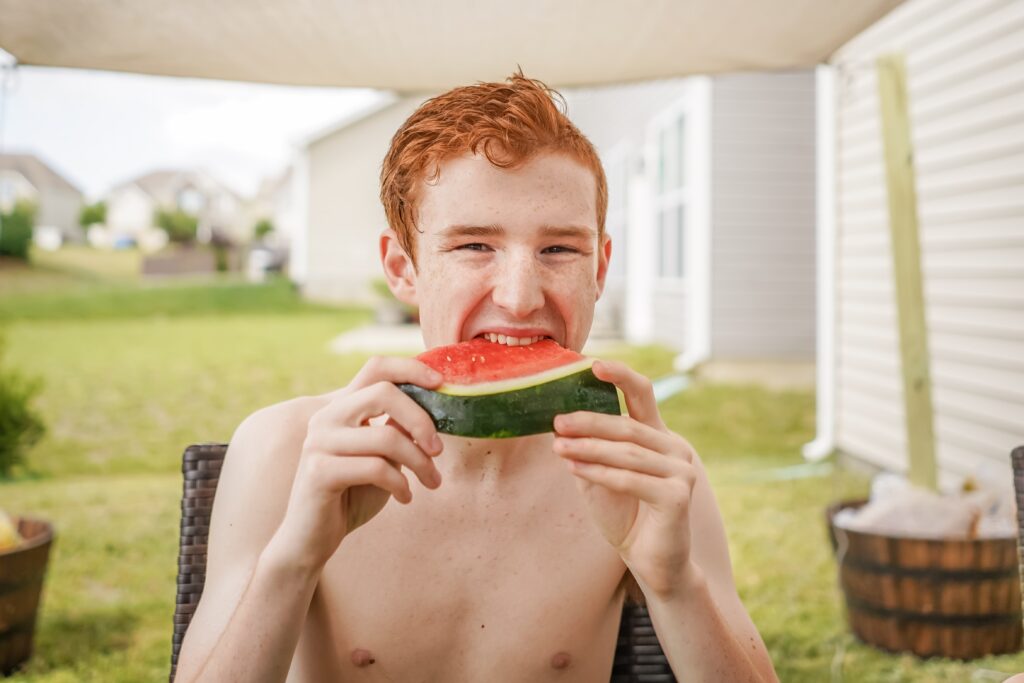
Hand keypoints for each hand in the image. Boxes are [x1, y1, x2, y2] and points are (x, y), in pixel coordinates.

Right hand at [272, 356, 444, 571]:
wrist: (311, 540)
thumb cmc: (351, 496)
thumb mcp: (381, 458)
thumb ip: (396, 431)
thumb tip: (432, 407)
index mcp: (342, 408)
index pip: (375, 368)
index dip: (410, 369)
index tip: (441, 383)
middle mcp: (326, 417)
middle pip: (384, 393)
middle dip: (421, 421)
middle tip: (438, 449)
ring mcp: (319, 442)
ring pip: (386, 437)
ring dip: (419, 462)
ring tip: (431, 482)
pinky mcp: (319, 471)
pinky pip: (376, 468)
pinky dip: (400, 484)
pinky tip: (405, 498)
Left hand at [553, 360, 697, 599]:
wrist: (653, 562)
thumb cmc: (626, 518)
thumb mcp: (600, 479)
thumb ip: (589, 453)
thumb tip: (558, 427)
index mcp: (658, 437)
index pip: (643, 395)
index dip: (620, 375)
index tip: (592, 363)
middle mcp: (675, 448)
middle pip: (628, 425)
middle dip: (589, 422)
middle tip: (557, 421)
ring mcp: (681, 471)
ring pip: (627, 452)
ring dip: (588, 449)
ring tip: (558, 447)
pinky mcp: (678, 496)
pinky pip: (630, 479)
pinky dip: (599, 473)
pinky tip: (574, 469)